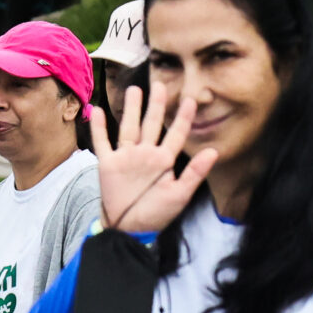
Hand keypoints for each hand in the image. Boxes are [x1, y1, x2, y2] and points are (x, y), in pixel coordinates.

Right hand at [91, 80, 217, 234]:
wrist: (128, 229)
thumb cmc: (156, 215)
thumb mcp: (179, 195)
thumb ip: (195, 173)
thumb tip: (214, 151)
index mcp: (164, 160)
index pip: (176, 134)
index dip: (183, 118)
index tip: (190, 99)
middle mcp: (145, 154)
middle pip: (151, 124)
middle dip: (156, 105)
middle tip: (159, 84)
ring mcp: (127, 157)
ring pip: (129, 126)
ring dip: (132, 109)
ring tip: (135, 90)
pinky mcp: (109, 163)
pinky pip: (103, 141)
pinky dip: (99, 127)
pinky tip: (98, 110)